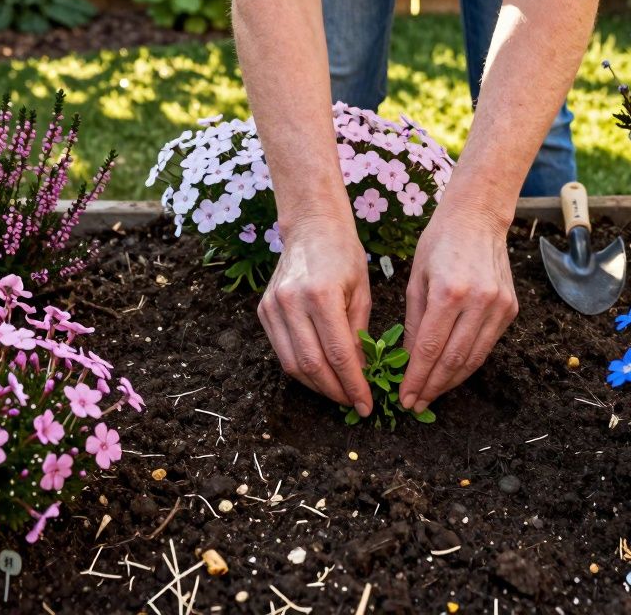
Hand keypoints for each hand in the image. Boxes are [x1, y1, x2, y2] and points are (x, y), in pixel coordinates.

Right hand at [258, 216, 373, 414]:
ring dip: (316, 386)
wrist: (311, 227)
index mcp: (321, 295)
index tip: (367, 404)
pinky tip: (319, 373)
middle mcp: (291, 302)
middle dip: (335, 391)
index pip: (338, 354)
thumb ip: (359, 335)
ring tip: (337, 392)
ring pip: (292, 364)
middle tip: (353, 402)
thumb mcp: (362, 292)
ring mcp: (273, 306)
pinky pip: (282, 352)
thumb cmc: (344, 256)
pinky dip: (301, 369)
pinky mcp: (263, 310)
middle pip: (312, 364)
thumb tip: (361, 375)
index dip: (353, 385)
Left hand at [401, 207, 517, 413]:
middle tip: (416, 404)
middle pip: (453, 359)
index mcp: (449, 292)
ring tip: (432, 394)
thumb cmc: (439, 244)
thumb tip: (408, 362)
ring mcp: (499, 306)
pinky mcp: (511, 308)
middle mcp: (479, 301)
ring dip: (451, 381)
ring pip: (474, 358)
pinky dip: (468, 363)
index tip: (404, 398)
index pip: (430, 349)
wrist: (477, 218)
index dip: (416, 379)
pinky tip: (451, 372)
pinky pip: (487, 345)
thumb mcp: (416, 280)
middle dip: (432, 387)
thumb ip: (413, 323)